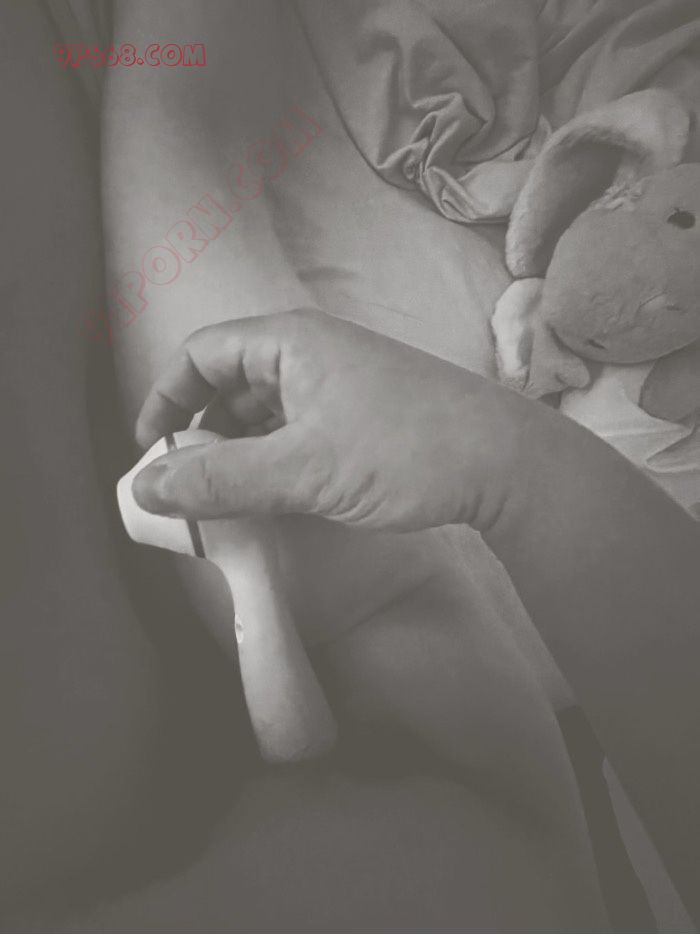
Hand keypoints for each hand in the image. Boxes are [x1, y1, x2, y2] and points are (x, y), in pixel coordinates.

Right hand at [132, 308, 550, 531]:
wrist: (505, 463)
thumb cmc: (405, 450)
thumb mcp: (304, 469)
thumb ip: (221, 480)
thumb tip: (147, 490)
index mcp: (290, 341)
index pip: (201, 354)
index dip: (166, 398)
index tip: (151, 451)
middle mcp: (312, 351)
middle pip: (230, 382)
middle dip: (201, 432)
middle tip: (189, 486)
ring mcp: (340, 381)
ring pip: (265, 411)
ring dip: (238, 451)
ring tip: (227, 498)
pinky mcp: (362, 413)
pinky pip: (297, 428)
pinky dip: (274, 458)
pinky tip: (274, 494)